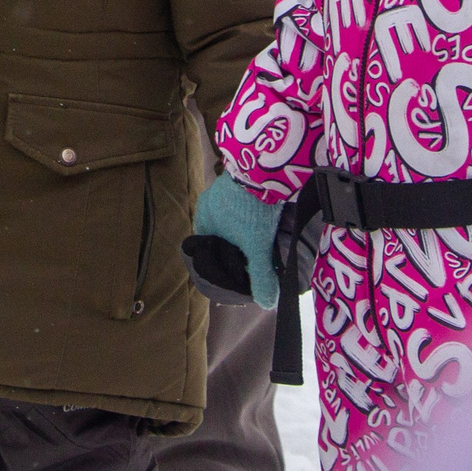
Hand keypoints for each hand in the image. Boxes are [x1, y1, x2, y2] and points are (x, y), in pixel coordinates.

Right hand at [185, 173, 286, 307]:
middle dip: (236, 245)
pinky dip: (253, 211)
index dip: (223, 261)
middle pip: (221, 233)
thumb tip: (266, 303)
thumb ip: (260, 276)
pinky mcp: (239, 178)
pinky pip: (242, 202)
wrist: (262, 167)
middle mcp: (208, 205)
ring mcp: (222, 190)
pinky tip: (268, 217)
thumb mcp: (257, 247)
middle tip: (255, 254)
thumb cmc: (250, 208)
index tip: (239, 268)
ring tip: (265, 237)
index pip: (208, 249)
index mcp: (203, 222)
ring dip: (246, 227)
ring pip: (233, 217)